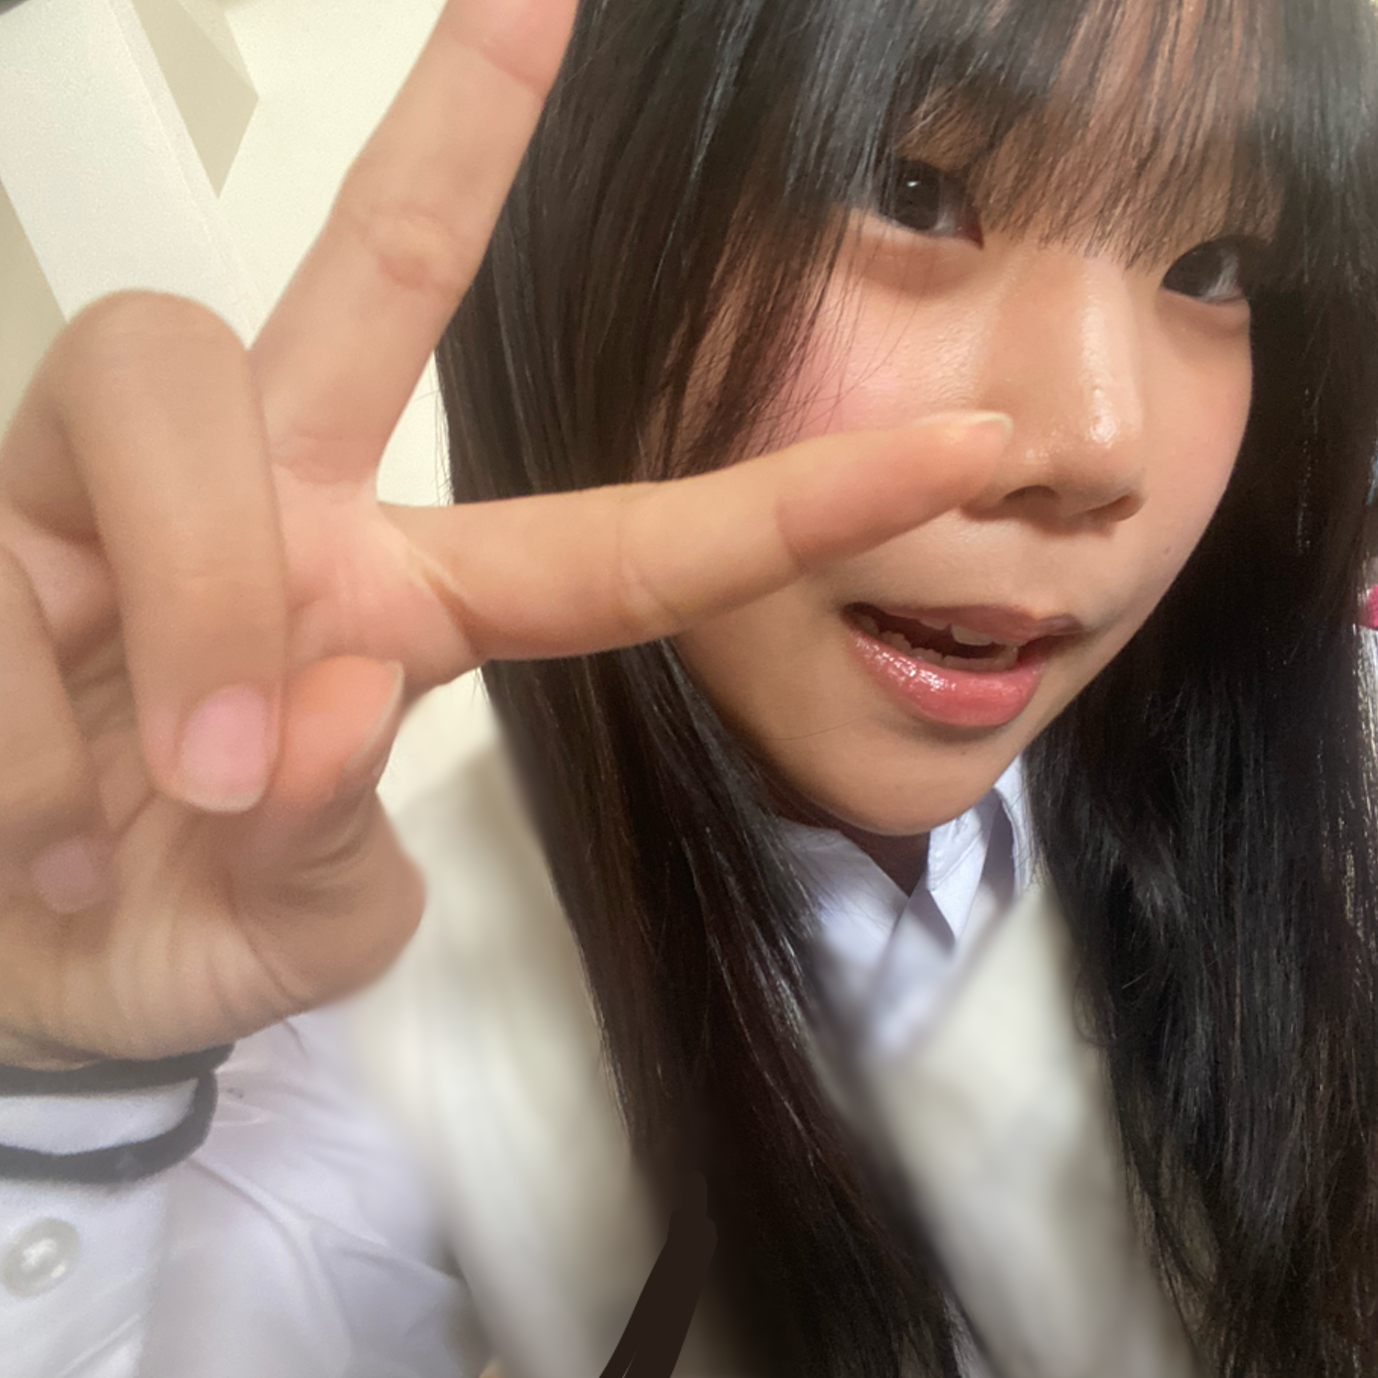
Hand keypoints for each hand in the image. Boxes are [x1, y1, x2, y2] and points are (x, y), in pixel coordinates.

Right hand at [0, 0, 1009, 1067]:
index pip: (612, 538)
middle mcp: (274, 506)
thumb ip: (345, 840)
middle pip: (370, 272)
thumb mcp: (305, 922)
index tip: (964, 436)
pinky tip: (52, 847)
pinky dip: (40, 754)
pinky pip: (11, 594)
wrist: (31, 974)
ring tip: (175, 797)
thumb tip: (338, 694)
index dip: (781, 494)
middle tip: (534, 11)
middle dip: (458, 132)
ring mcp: (114, 494)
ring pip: (174, 393)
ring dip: (197, 615)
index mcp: (399, 602)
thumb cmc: (183, 935)